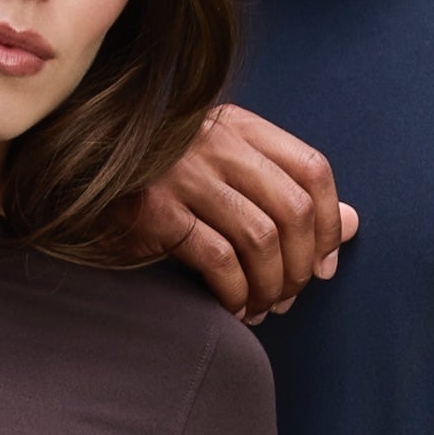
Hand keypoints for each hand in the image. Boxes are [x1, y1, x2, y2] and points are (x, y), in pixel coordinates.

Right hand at [113, 102, 357, 319]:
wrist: (79, 184)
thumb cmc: (163, 186)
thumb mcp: (230, 175)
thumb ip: (290, 194)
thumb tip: (354, 224)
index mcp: (240, 126)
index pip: (313, 170)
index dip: (329, 225)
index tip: (324, 266)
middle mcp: (217, 142)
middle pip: (293, 208)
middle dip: (302, 265)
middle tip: (290, 296)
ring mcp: (184, 174)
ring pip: (260, 238)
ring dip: (271, 285)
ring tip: (262, 307)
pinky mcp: (156, 210)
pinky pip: (218, 259)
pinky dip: (235, 292)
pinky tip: (232, 308)